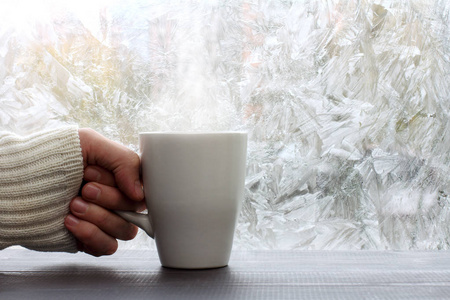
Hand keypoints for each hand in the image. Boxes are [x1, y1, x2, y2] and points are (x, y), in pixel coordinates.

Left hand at [64, 128, 144, 255]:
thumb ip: (125, 161)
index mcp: (120, 177)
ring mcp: (104, 220)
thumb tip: (140, 193)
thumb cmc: (52, 158)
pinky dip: (91, 235)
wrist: (20, 182)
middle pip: (134, 210)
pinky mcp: (92, 239)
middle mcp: (115, 199)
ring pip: (125, 230)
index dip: (123, 185)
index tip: (93, 174)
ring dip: (99, 217)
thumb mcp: (91, 143)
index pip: (142, 188)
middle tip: (84, 188)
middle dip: (107, 198)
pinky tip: (70, 222)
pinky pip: (108, 247)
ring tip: (73, 204)